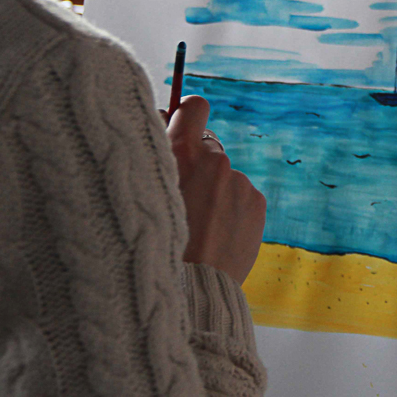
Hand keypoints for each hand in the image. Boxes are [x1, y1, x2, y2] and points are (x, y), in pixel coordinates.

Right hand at [162, 95, 265, 284]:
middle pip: (208, 149)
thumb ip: (152, 153)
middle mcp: (215, 160)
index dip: (188, 115)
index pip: (193, 107)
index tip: (184, 125)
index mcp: (181, 152)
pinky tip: (215, 236)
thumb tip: (165, 121)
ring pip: (224, 179)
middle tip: (183, 198)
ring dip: (214, 194)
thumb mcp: (141, 191)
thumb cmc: (154, 241)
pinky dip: (230, 212)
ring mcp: (240, 182)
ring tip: (198, 229)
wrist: (191, 289)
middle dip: (198, 166)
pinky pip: (241, 198)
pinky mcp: (256, 203)